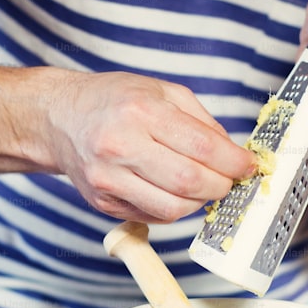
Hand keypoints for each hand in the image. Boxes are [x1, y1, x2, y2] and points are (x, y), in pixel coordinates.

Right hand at [45, 71, 254, 222]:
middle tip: (229, 181)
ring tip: (202, 186)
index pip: (202, 147)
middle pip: (189, 183)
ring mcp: (108, 179)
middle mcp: (120, 147)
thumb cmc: (113, 100)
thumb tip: (234, 155)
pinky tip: (172, 190)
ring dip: (199, 202)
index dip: (234, 162)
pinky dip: (174, 208)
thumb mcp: (161, 91)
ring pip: (173, 208)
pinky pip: (153, 216)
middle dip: (221, 186)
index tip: (247, 166)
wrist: (59, 118)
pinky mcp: (103, 202)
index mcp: (140, 112)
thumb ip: (201, 122)